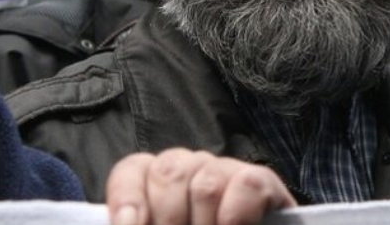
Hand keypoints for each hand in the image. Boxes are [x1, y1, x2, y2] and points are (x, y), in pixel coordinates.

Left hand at [106, 148, 295, 224]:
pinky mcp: (261, 182)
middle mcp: (191, 170)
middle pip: (167, 172)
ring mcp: (226, 172)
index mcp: (159, 185)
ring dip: (204, 223)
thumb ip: (147, 222)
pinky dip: (237, 215)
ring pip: (205, 184)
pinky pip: (247, 185)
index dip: (127, 198)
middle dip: (168, 219)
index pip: (134, 171)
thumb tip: (132, 223)